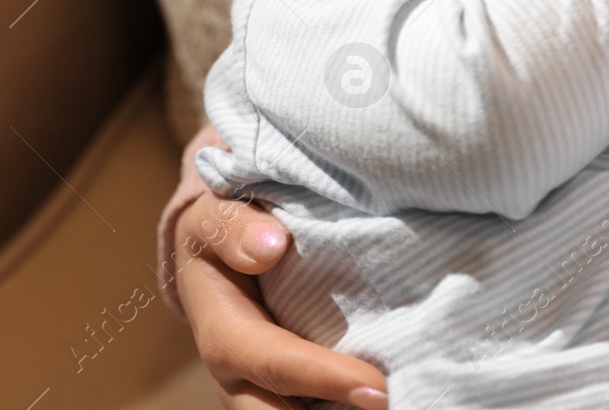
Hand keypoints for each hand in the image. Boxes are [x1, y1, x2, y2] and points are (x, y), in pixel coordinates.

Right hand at [173, 191, 388, 409]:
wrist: (208, 257)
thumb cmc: (218, 235)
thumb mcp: (212, 219)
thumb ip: (234, 227)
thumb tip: (270, 247)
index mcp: (223, 336)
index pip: (275, 363)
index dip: (325, 379)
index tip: (378, 388)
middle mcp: (239, 380)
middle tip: (395, 406)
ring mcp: (261, 394)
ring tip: (400, 405)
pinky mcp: (287, 396)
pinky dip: (344, 409)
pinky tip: (396, 399)